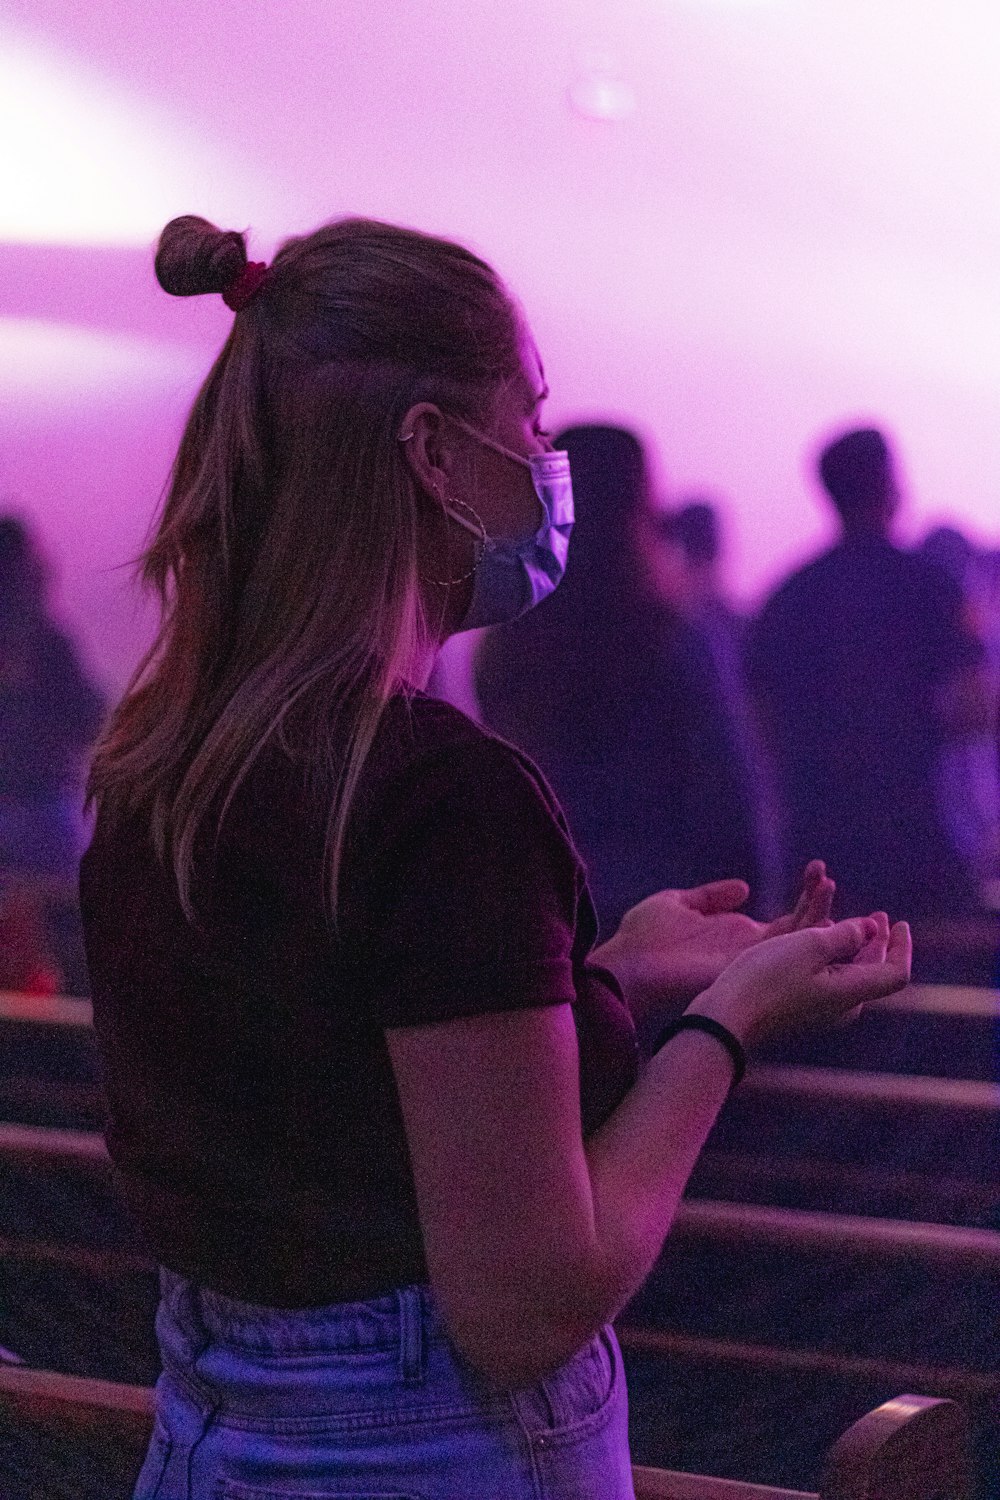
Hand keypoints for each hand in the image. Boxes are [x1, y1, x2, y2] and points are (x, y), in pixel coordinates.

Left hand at [590, 861, 834, 1032]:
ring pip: (798, 938)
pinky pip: (785, 950)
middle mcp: (751, 949)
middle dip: (815, 900)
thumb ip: (712, 896)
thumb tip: (745, 887)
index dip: (803, 896)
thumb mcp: (679, 903)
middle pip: (797, 926)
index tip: (817, 871)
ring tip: (826, 882)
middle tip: (823, 873)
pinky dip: (805, 930)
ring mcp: (752, 958)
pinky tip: (820, 909)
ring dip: (816, 911)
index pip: (782, 918)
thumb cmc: (644, 937)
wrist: (628, 964)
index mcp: (736, 933)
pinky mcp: (748, 962)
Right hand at [692, 913, 911, 1046]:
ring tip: (846, 918)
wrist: (725, 1017)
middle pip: (872, 971)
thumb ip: (845, 935)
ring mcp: (820, 1008)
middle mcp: (842, 1005)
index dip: (902, 946)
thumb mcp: (809, 945)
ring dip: (851, 943)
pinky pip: (825, 976)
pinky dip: (829, 954)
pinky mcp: (798, 1006)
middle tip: (878, 916)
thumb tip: (868, 929)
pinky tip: (816, 938)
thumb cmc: (767, 979)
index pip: (895, 972)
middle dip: (877, 941)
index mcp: (852, 992)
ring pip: (847, 972)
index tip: (898, 922)